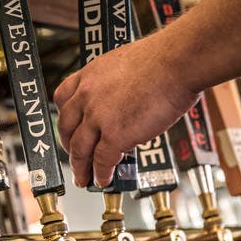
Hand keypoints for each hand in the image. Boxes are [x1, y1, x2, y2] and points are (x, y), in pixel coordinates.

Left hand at [53, 35, 199, 187]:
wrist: (176, 63)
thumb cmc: (163, 60)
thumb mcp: (124, 64)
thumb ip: (115, 85)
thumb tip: (122, 103)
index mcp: (90, 75)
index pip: (63, 100)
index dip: (65, 120)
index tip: (68, 130)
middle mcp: (88, 96)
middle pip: (67, 129)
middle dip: (69, 149)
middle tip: (75, 159)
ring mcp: (99, 117)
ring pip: (80, 149)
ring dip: (81, 168)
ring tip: (84, 179)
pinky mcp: (115, 135)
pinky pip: (102, 161)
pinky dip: (101, 174)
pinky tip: (104, 180)